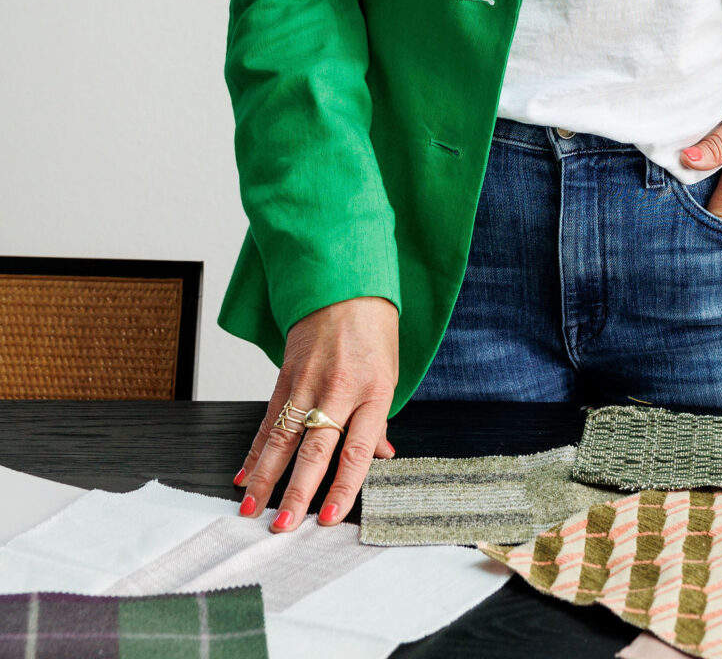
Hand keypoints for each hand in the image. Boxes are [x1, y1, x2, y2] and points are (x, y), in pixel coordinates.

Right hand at [234, 296, 398, 530]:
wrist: (346, 284)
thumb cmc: (373, 331)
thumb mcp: (389, 374)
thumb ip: (379, 420)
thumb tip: (382, 458)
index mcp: (373, 393)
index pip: (356, 451)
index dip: (343, 487)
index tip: (329, 517)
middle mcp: (339, 390)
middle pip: (315, 450)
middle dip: (297, 493)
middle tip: (283, 526)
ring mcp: (309, 382)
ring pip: (283, 439)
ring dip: (264, 477)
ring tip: (251, 508)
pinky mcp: (286, 376)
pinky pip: (269, 418)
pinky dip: (255, 449)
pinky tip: (244, 473)